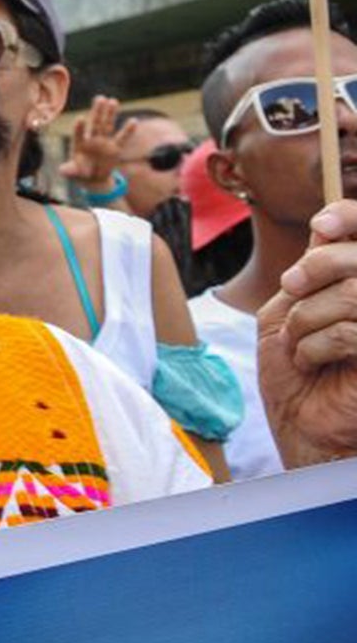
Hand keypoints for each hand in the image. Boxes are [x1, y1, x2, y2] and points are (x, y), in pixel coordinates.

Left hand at [58, 95, 127, 188]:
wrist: (93, 179)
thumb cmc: (80, 173)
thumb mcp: (73, 173)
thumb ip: (68, 170)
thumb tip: (62, 171)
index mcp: (79, 144)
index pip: (78, 134)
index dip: (79, 128)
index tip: (80, 119)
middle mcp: (91, 140)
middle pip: (94, 123)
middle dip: (97, 111)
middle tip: (99, 98)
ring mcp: (104, 142)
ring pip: (108, 125)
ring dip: (110, 114)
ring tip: (113, 100)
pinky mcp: (115, 148)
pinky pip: (122, 138)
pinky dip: (128, 130)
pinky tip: (134, 121)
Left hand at [259, 200, 356, 468]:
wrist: (300, 425)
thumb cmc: (296, 367)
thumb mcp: (291, 306)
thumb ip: (313, 268)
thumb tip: (326, 227)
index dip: (352, 217)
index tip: (320, 225)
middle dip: (319, 266)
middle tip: (292, 285)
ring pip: (354, 295)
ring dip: (309, 315)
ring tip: (296, 339)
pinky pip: (352, 332)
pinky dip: (316, 343)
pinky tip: (309, 361)